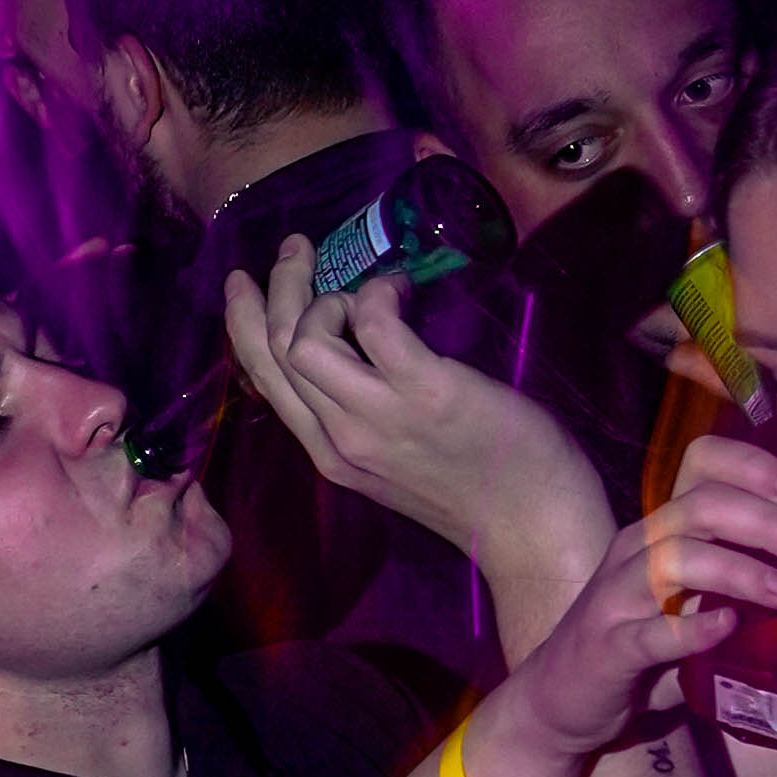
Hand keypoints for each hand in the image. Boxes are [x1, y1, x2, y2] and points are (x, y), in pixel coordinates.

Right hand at [221, 235, 590, 573]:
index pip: (264, 379)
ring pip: (304, 339)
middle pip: (273, 350)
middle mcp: (339, 437)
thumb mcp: (397, 464)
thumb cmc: (479, 493)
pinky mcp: (425, 393)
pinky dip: (376, 293)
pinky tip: (399, 289)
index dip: (244, 323)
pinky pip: (375, 325)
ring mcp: (377, 417)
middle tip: (295, 247)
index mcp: (328, 454)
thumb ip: (367, 419)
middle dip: (274, 287)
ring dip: (322, 296)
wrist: (533, 528)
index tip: (246, 285)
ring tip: (361, 288)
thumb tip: (358, 356)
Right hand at [497, 437, 776, 776]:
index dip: (754, 467)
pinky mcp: (607, 649)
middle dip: (768, 522)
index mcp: (659, 531)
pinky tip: (727, 626)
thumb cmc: (636, 648)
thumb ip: (736, 589)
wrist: (558, 702)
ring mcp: (615, 598)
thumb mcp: (685, 602)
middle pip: (700, 507)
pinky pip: (651, 633)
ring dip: (740, 570)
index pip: (701, 465)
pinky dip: (692, 629)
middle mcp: (635, 551)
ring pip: (676, 560)